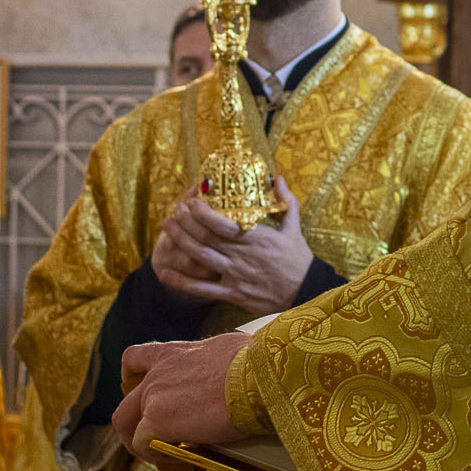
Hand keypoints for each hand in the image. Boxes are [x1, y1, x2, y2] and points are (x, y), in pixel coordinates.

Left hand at [113, 333, 252, 459]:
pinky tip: (180, 458)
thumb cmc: (260, 364)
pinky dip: (157, 454)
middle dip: (133, 422)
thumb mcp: (231, 353)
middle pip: (126, 400)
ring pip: (125, 423)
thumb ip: (217, 365)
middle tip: (153, 439)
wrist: (262, 375)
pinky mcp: (157, 419)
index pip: (137, 358)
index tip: (140, 391)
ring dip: (139, 442)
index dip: (132, 378)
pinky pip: (144, 444)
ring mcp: (154, 395)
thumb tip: (236, 377)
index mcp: (177, 352)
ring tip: (163, 454)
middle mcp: (159, 370)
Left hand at [153, 177, 312, 317]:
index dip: (204, 212)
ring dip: (181, 242)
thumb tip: (276, 178)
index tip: (192, 201)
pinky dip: (182, 282)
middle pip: (207, 238)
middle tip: (174, 210)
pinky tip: (166, 273)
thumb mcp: (295, 227)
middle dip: (186, 222)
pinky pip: (203, 289)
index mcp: (256, 238)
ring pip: (201, 258)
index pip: (224, 224)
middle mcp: (242, 256)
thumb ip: (286, 201)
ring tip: (167, 227)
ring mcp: (235, 275)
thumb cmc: (299, 259)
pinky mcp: (232, 293)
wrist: (305, 292)